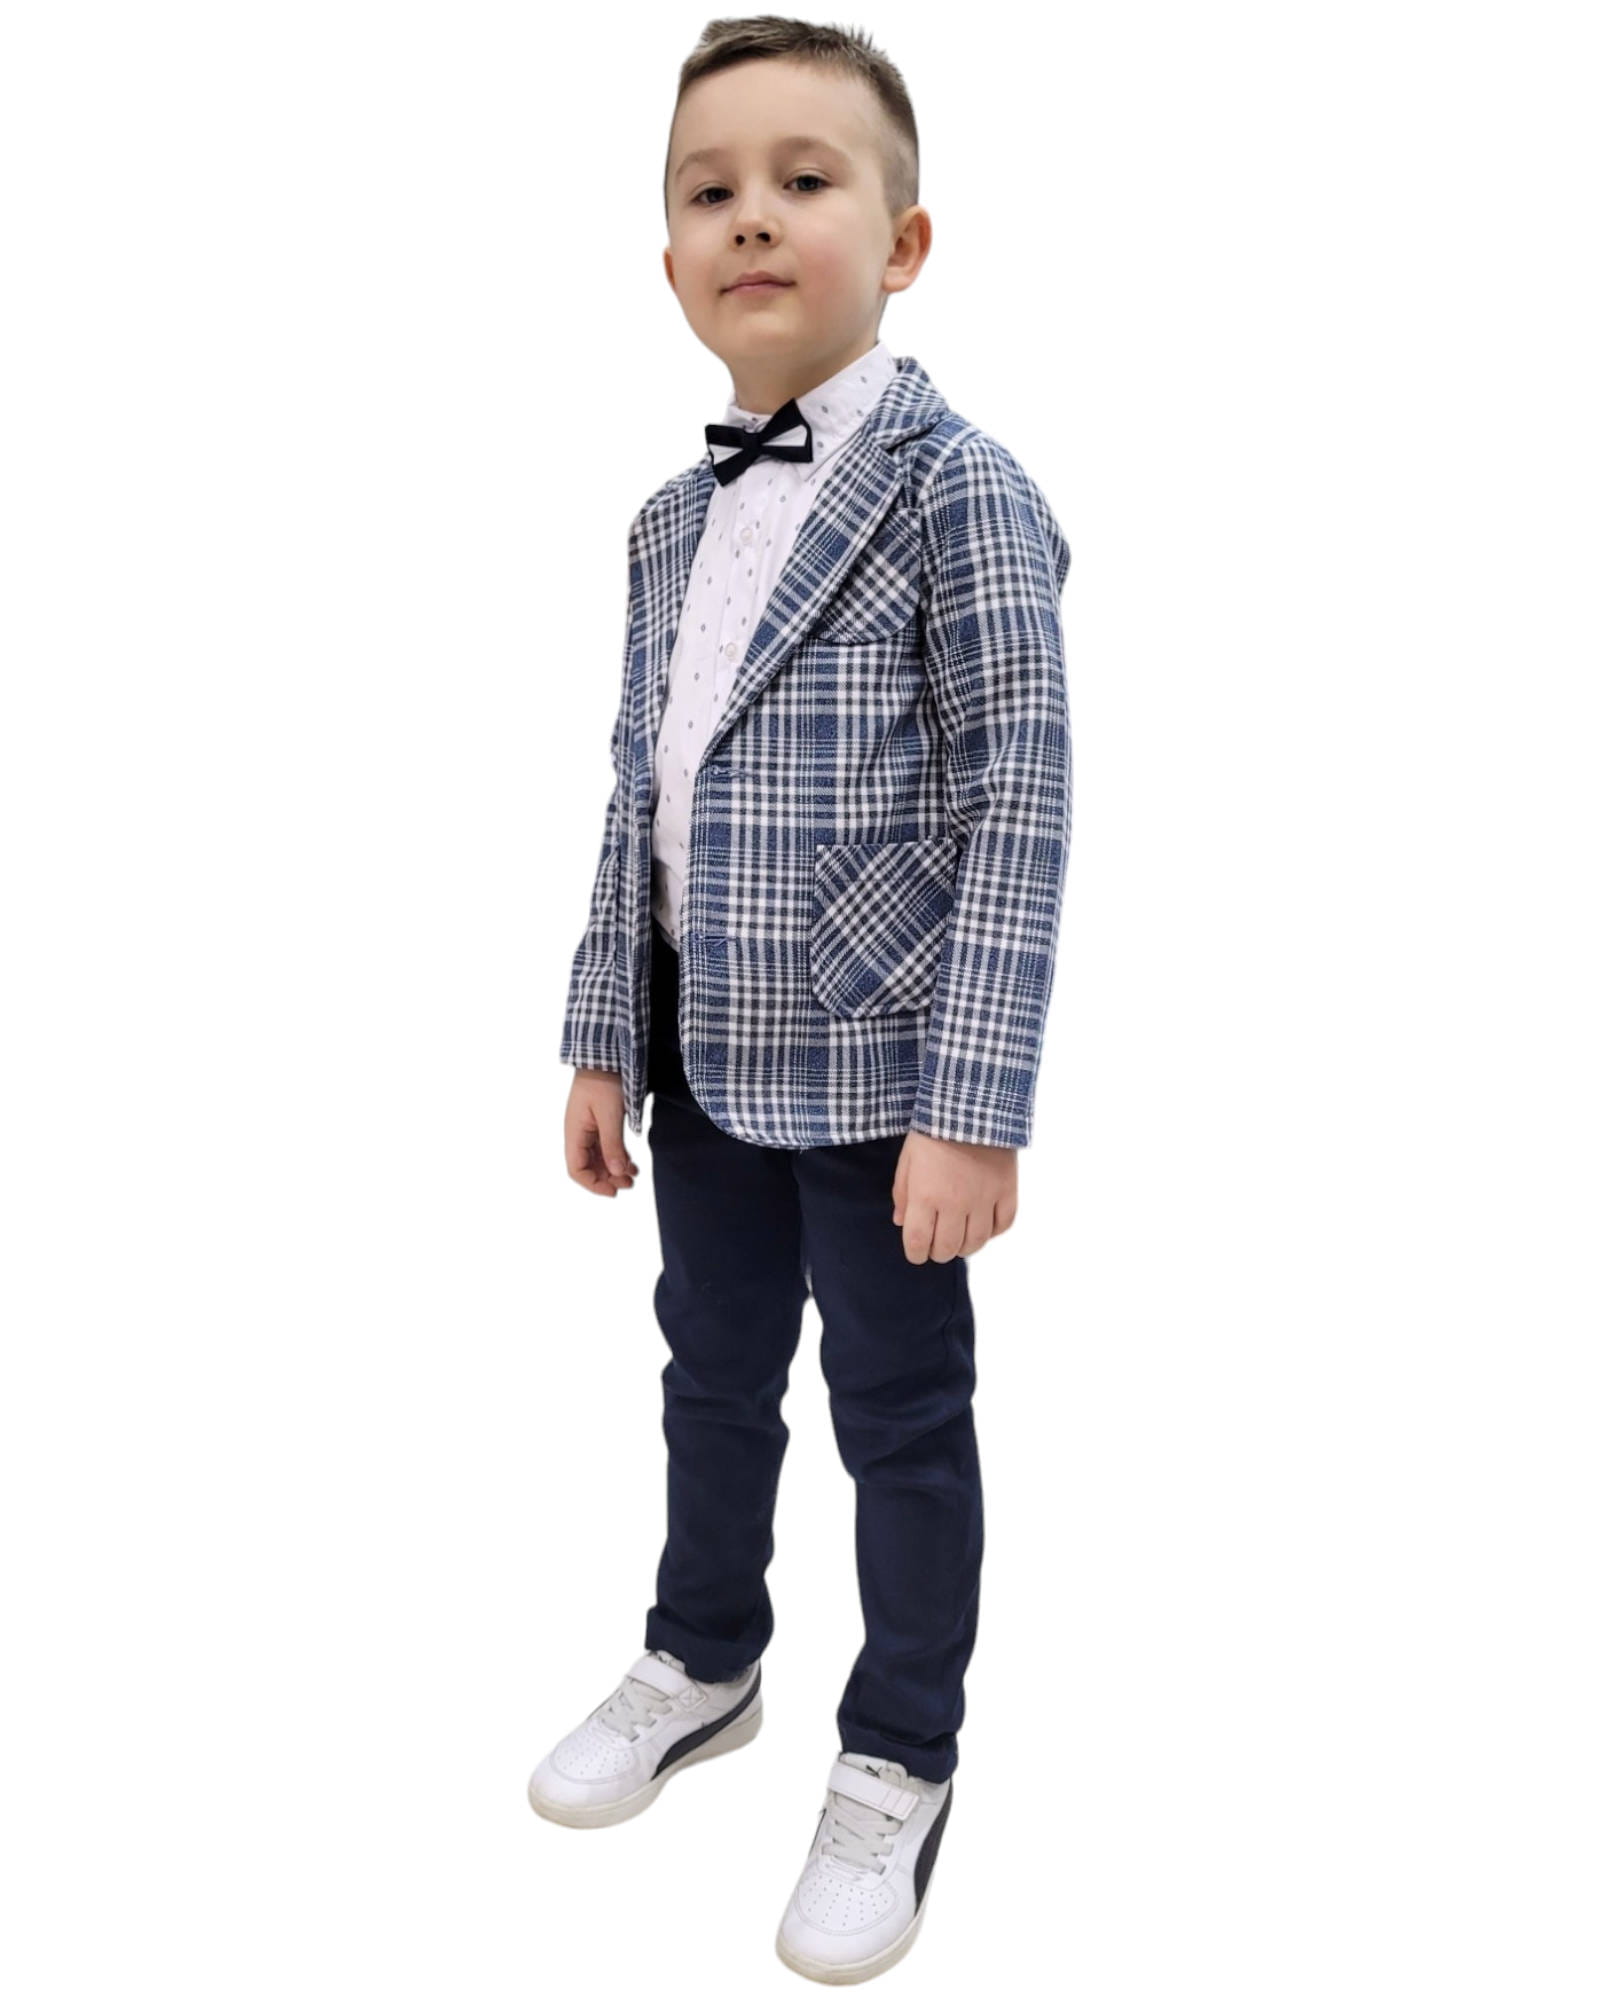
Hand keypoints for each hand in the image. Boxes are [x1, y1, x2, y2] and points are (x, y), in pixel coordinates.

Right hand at [565, 1067, 638, 1196]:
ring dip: (613, 1169)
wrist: (606, 1056)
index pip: (576, 1169)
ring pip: (598, 1158)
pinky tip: (631, 1163)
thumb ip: (612, 1145)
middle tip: (629, 1183)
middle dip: (607, 1178)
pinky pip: (605, 1146)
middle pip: (588, 1166)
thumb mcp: (609, 1115)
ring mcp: (589, 1128)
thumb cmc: (603, 1082)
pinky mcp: (600, 1122)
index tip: (614, 1191)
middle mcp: (578, 1133)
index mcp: (574, 1132)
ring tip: (632, 1176)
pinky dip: (617, 1157)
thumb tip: (616, 1173)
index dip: (593, 1184)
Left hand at [892, 1130, 1016, 1262]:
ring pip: (975, 1242)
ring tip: (959, 1237)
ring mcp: (984, 1199)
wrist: (971, 1103)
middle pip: (947, 1249)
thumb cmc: (933, 1129)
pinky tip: (983, 1225)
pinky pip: (1003, 1224)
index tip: (916, 1252)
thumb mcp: (907, 1159)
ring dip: (964, 1246)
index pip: (918, 1243)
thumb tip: (901, 1222)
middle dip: (938, 1252)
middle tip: (937, 1244)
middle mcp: (955, 1204)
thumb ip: (902, 1193)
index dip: (915, 1254)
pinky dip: (992, 1231)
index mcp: (925, 1196)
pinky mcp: (1007, 1191)